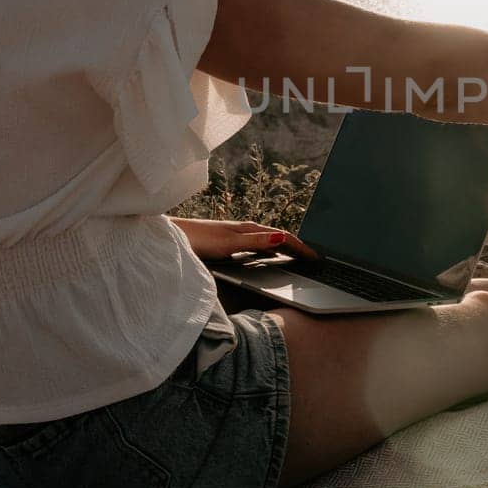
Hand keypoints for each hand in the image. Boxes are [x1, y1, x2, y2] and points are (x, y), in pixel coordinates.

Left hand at [168, 217, 319, 261]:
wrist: (170, 238)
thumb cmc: (197, 240)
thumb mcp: (230, 243)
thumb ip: (256, 242)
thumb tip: (284, 238)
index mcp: (250, 230)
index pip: (284, 237)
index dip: (302, 247)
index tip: (317, 257)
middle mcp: (245, 231)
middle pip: (279, 238)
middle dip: (298, 246)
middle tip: (314, 257)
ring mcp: (236, 236)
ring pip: (268, 242)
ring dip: (285, 248)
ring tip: (297, 258)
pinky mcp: (227, 243)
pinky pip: (257, 247)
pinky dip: (270, 251)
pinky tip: (268, 258)